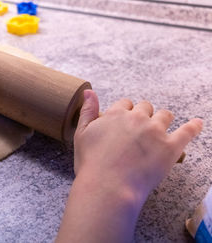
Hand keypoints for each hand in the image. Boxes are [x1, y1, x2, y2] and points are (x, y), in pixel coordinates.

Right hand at [74, 90, 201, 200]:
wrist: (107, 187)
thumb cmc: (91, 164)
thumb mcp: (81, 134)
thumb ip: (87, 110)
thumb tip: (89, 91)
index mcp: (115, 114)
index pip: (125, 104)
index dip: (125, 112)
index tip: (125, 122)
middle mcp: (136, 118)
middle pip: (145, 107)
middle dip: (143, 115)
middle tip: (140, 131)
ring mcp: (155, 131)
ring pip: (165, 115)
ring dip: (162, 120)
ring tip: (160, 131)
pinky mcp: (171, 147)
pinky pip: (187, 131)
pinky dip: (194, 127)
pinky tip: (197, 124)